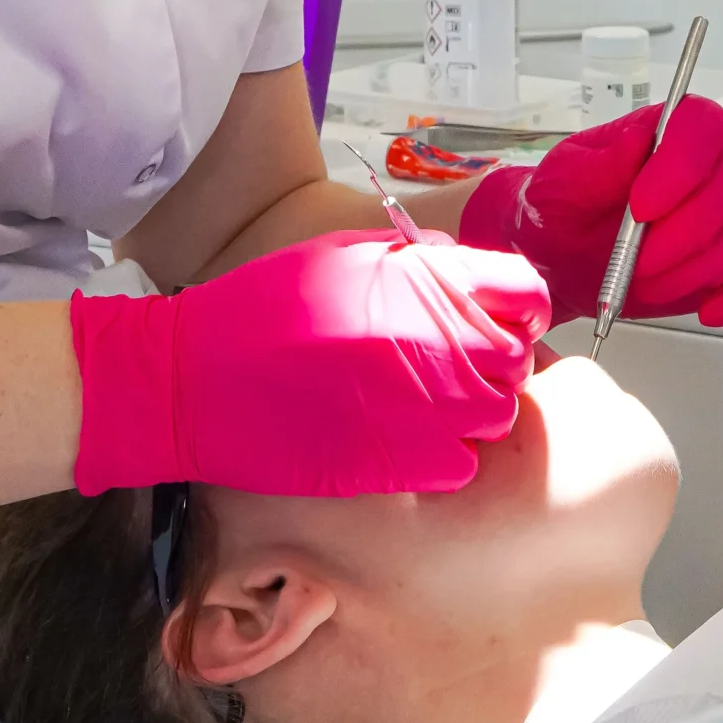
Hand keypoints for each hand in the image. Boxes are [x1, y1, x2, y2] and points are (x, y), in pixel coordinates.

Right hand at [70, 231, 550, 497]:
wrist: (198, 380)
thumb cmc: (262, 310)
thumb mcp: (340, 257)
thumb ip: (413, 262)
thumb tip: (462, 271)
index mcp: (425, 280)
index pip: (524, 293)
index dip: (514, 308)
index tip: (493, 319)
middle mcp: (438, 341)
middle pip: (515, 359)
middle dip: (491, 362)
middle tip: (447, 366)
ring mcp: (426, 408)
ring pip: (494, 416)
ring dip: (470, 412)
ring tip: (419, 405)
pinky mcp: (403, 465)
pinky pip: (460, 463)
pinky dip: (442, 456)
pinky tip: (401, 440)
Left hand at [459, 96, 722, 328]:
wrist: (563, 257)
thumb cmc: (564, 208)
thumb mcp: (562, 181)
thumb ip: (599, 164)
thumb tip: (638, 143)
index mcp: (672, 130)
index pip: (702, 125)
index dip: (680, 166)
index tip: (641, 206)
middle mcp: (716, 164)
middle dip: (681, 235)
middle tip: (636, 260)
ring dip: (695, 271)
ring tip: (647, 280)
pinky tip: (710, 309)